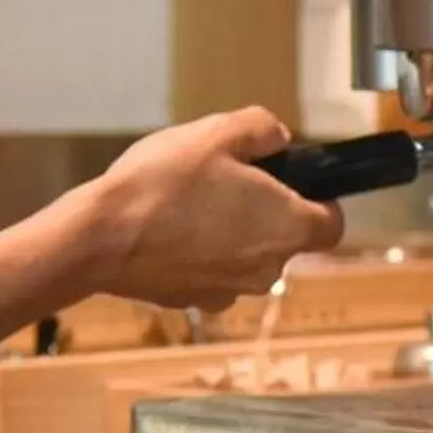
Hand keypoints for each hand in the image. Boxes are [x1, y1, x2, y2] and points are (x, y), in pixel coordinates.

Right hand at [81, 109, 346, 309]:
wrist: (100, 238)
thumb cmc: (164, 183)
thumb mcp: (217, 132)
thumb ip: (261, 129)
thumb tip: (278, 137)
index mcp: (287, 228)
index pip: (332, 225)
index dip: (321, 201)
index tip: (293, 182)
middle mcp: (267, 270)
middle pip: (285, 240)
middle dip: (265, 213)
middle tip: (226, 181)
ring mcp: (229, 292)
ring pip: (247, 259)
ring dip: (231, 235)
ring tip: (191, 204)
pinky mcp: (192, 302)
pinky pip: (210, 274)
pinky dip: (198, 256)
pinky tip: (168, 231)